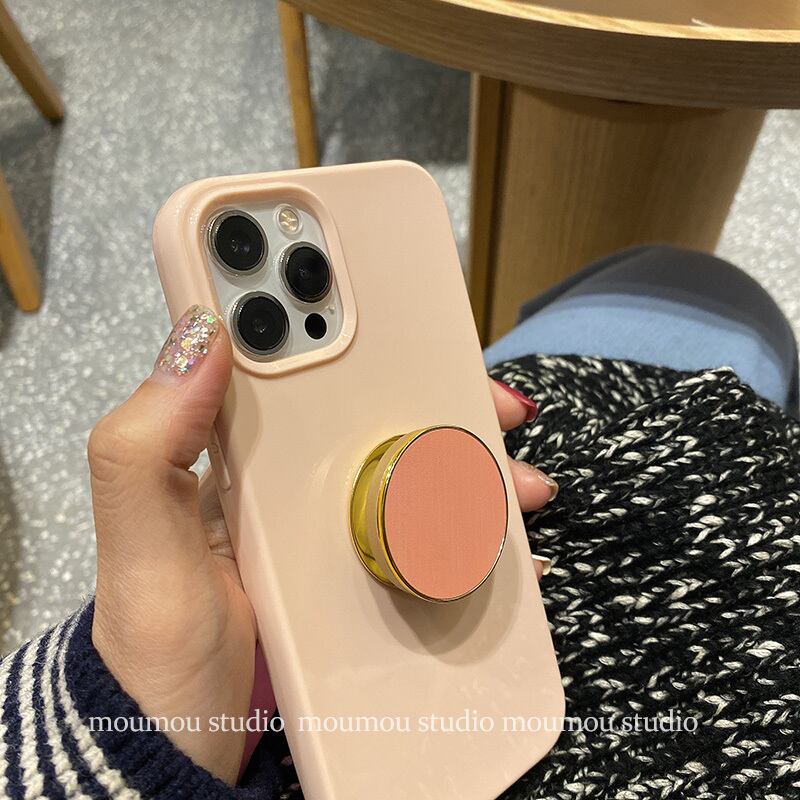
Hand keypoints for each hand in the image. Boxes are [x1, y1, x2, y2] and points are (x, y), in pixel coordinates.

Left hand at [89, 305, 557, 783]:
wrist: (189, 749)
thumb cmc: (159, 651)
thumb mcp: (140, 549)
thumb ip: (146, 447)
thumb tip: (198, 332)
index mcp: (239, 457)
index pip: (292, 369)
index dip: (338, 324)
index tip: (391, 302)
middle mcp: (290, 482)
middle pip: (377, 415)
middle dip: (438, 394)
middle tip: (492, 399)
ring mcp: (332, 530)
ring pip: (414, 471)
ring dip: (470, 461)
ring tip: (516, 472)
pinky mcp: (361, 576)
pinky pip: (425, 536)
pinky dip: (469, 529)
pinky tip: (503, 535)